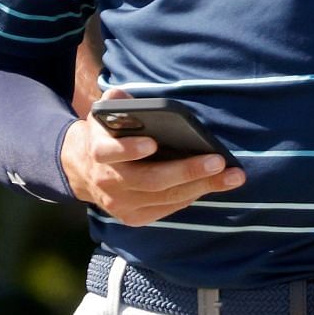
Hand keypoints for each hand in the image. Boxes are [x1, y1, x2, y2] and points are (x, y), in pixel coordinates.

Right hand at [60, 88, 243, 225]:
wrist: (83, 170)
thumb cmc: (106, 136)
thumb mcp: (103, 115)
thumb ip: (113, 103)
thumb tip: (123, 97)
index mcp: (97, 151)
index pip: (109, 152)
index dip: (129, 149)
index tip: (153, 143)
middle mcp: (107, 182)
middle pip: (149, 180)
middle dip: (186, 171)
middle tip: (218, 162)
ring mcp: (120, 204)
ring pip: (164, 197)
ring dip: (200, 187)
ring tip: (230, 176)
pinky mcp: (131, 217)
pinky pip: (166, 209)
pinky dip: (190, 197)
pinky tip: (210, 186)